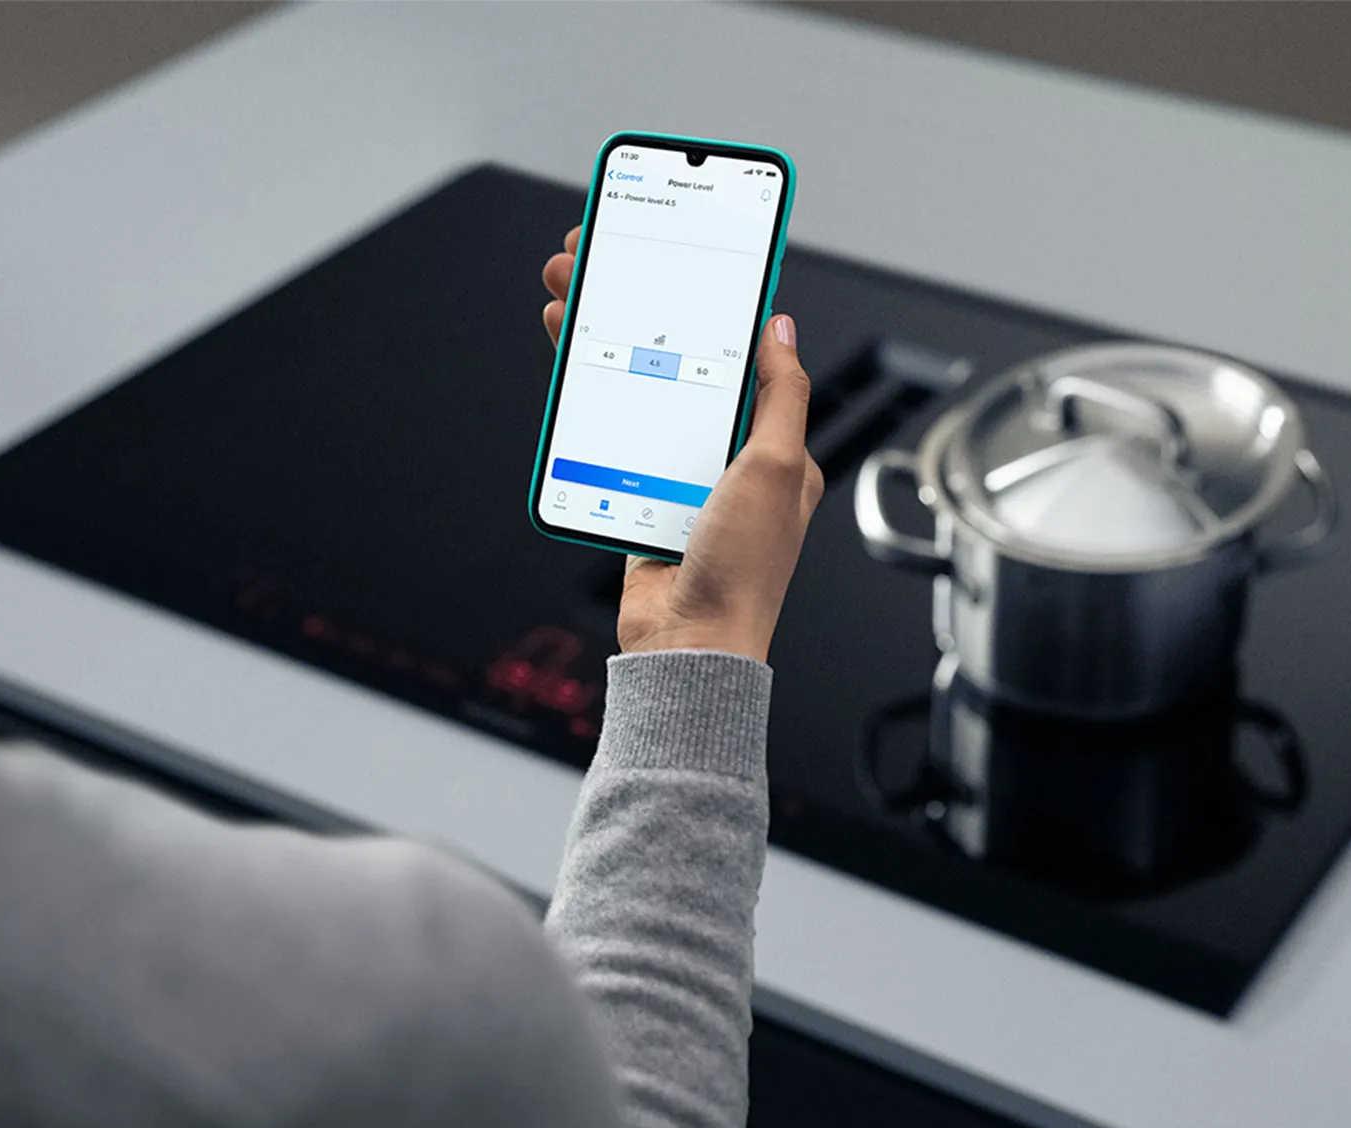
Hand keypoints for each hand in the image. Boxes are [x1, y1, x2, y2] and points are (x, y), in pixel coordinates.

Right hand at [542, 227, 823, 661]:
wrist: (687, 643)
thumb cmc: (742, 572)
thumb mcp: (777, 469)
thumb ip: (781, 396)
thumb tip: (782, 328)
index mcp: (774, 447)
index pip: (745, 356)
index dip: (712, 304)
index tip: (681, 260)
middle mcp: (729, 458)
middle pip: (679, 361)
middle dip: (638, 307)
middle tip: (599, 262)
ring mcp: (680, 475)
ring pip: (639, 390)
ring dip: (602, 340)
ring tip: (567, 295)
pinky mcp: (638, 495)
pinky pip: (613, 435)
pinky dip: (589, 395)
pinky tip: (567, 357)